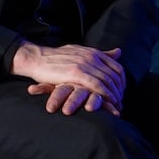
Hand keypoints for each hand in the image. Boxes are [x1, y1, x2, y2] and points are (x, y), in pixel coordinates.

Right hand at [11, 40, 125, 114]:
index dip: (122, 82)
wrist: (36, 58)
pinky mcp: (76, 72)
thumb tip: (119, 52)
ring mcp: (84, 64)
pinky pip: (97, 85)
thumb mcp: (80, 52)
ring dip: (114, 95)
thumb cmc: (56, 58)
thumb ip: (100, 54)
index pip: (117, 67)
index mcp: (93, 52)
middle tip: (120, 103)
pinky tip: (108, 102)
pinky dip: (105, 95)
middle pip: (114, 76)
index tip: (121, 92)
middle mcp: (91, 56)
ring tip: (116, 107)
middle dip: (120, 91)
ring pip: (107, 81)